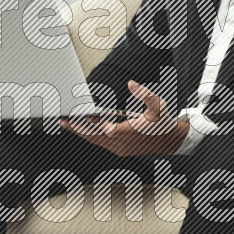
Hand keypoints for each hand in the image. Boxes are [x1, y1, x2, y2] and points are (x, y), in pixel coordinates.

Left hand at [60, 80, 189, 156]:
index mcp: (130, 132)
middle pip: (94, 137)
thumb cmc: (163, 123)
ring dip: (81, 133)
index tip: (80, 115)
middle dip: (77, 128)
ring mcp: (120, 148)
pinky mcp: (120, 150)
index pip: (106, 129)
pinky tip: (83, 129)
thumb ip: (144, 94)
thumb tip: (131, 84)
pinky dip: (90, 136)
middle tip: (63, 120)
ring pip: (96, 141)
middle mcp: (122, 143)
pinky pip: (100, 143)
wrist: (170, 140)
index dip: (93, 123)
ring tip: (68, 124)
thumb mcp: (158, 104)